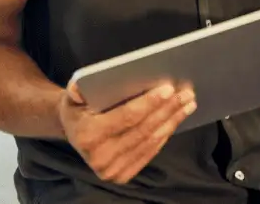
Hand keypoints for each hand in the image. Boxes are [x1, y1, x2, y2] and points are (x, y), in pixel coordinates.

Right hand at [58, 80, 195, 184]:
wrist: (75, 134)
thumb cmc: (78, 109)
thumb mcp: (72, 95)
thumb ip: (77, 88)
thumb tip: (85, 84)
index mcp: (88, 135)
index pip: (126, 117)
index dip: (149, 103)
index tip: (168, 89)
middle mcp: (100, 157)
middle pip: (143, 129)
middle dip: (167, 109)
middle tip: (186, 93)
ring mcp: (112, 170)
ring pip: (150, 141)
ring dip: (172, 121)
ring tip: (187, 104)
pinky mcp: (122, 176)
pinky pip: (149, 152)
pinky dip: (165, 135)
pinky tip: (175, 120)